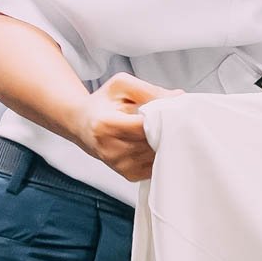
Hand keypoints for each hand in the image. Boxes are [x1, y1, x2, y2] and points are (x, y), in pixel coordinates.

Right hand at [67, 72, 183, 181]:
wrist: (83, 126)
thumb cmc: (103, 103)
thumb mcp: (121, 86)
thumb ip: (149, 90)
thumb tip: (178, 97)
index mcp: (106, 125)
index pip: (145, 126)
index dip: (163, 118)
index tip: (174, 110)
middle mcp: (111, 149)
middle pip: (153, 142)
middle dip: (168, 129)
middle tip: (175, 118)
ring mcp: (120, 165)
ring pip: (157, 155)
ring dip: (167, 142)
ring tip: (163, 128)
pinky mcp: (129, 175)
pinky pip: (156, 165)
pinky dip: (162, 153)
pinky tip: (157, 141)